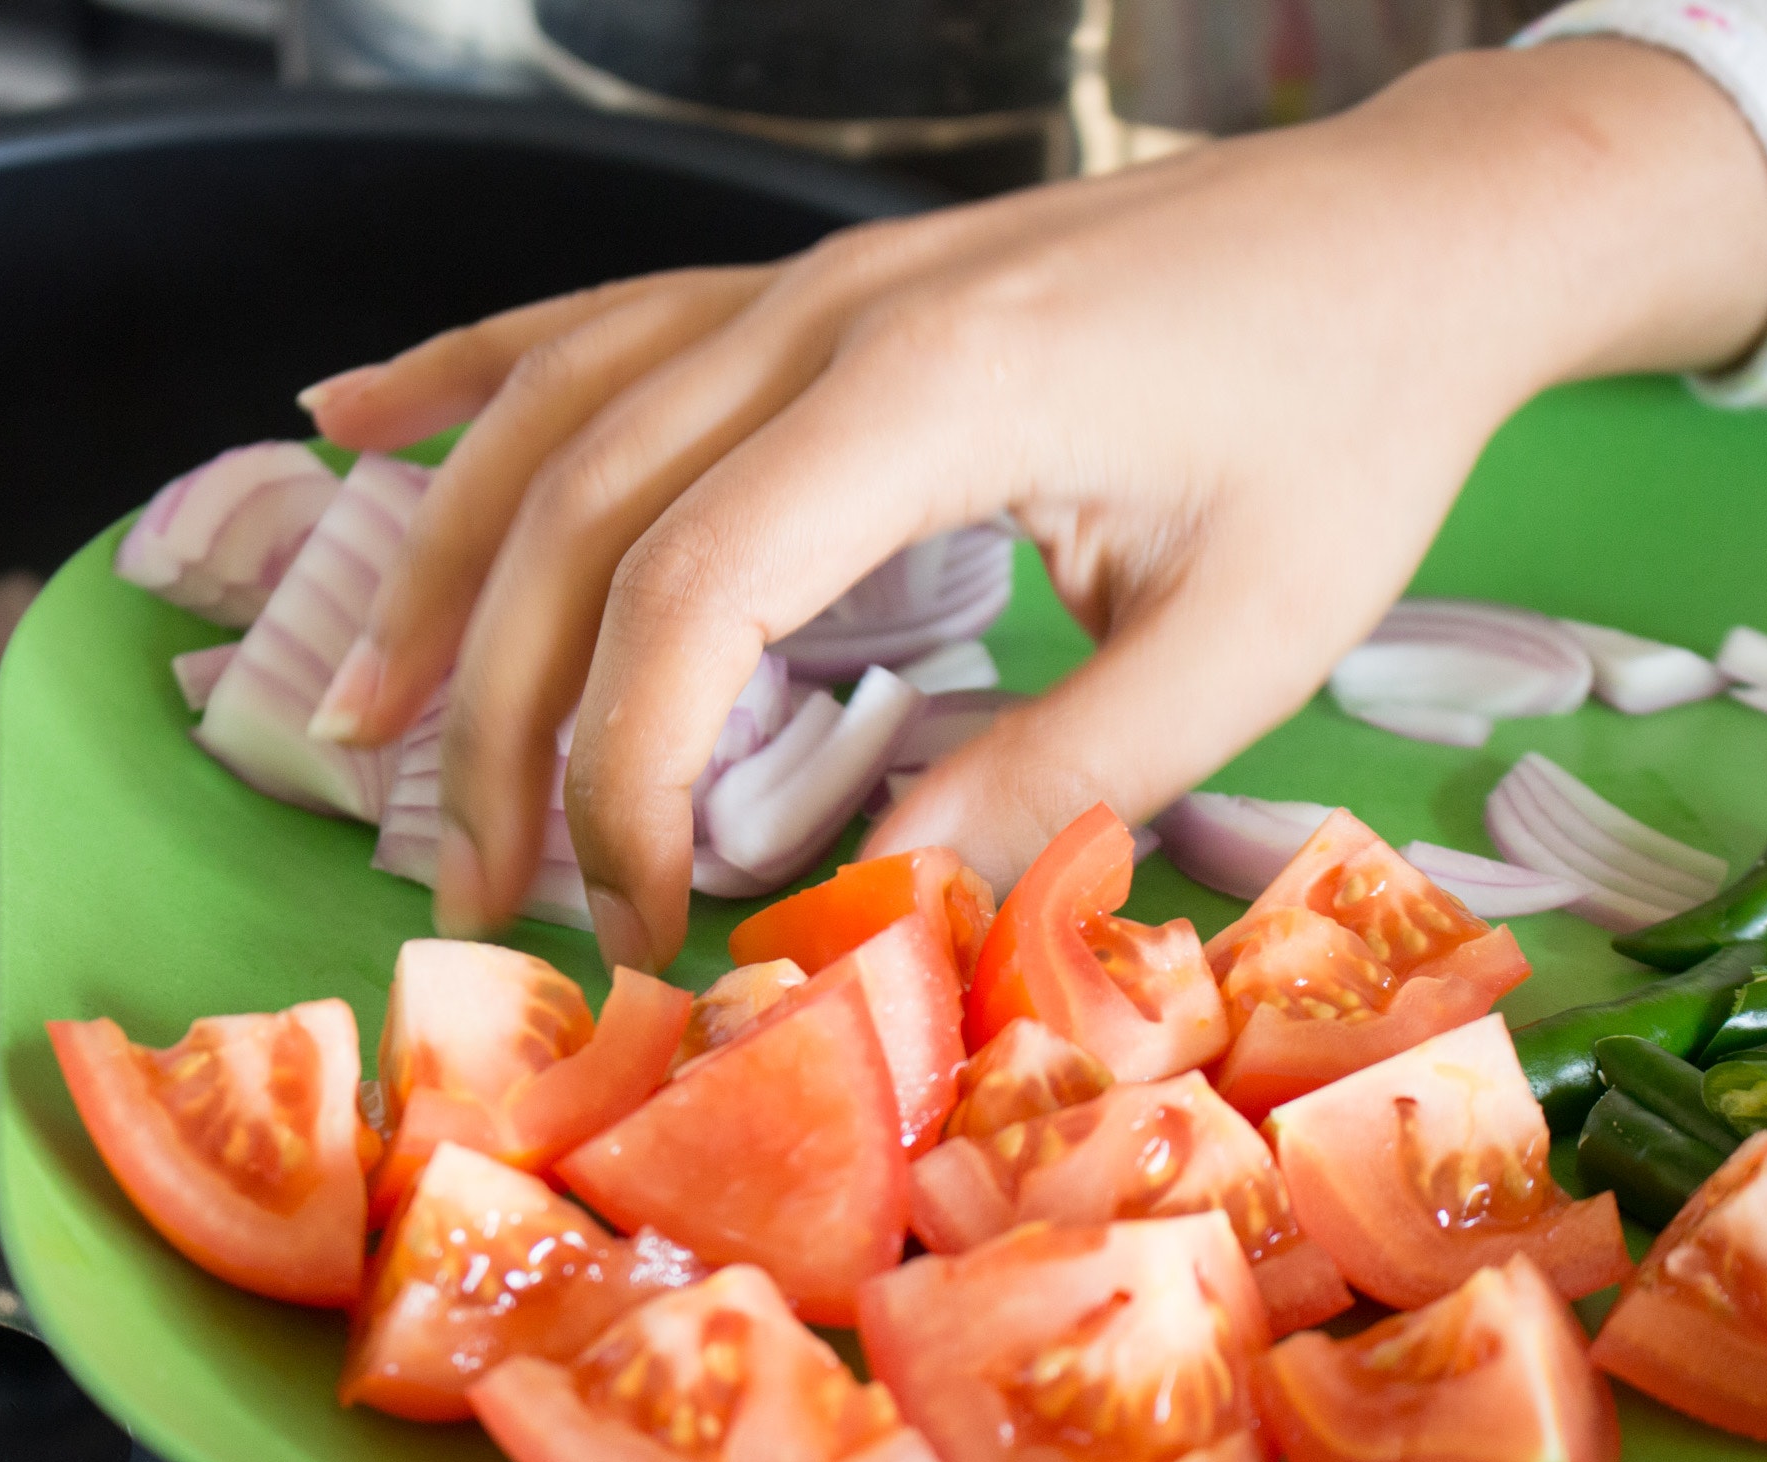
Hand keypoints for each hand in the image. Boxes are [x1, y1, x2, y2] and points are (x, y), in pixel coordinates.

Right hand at [305, 41, 1766, 971]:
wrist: (1416, 231)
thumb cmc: (1355, 427)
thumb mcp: (1239, 643)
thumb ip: (1044, 783)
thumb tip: (862, 925)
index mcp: (933, 390)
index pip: (689, 591)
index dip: (623, 774)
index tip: (641, 922)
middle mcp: (830, 310)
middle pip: (575, 511)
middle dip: (499, 720)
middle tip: (480, 894)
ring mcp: (810, 280)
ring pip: (551, 412)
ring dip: (435, 569)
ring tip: (360, 723)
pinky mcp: (818, 284)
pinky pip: (597, 317)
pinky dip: (464, 374)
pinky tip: (349, 416)